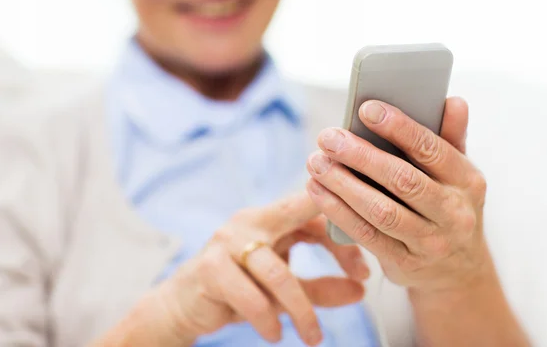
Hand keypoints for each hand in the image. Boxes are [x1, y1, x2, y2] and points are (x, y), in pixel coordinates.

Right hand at [151, 193, 368, 345]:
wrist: (182, 304)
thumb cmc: (237, 288)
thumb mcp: (283, 287)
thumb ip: (320, 287)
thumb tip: (361, 290)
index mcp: (270, 218)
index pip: (314, 211)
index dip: (343, 235)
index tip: (364, 270)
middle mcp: (250, 221)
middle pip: (300, 216)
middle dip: (335, 242)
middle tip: (364, 275)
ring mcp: (228, 242)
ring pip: (278, 272)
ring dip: (302, 309)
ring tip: (314, 336)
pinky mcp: (211, 268)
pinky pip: (250, 296)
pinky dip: (268, 319)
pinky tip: (276, 334)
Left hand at [306, 97, 490, 292]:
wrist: (457, 269)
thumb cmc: (448, 206)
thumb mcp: (458, 174)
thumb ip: (451, 138)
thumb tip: (454, 101)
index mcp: (468, 181)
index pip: (432, 149)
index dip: (399, 128)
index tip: (366, 108)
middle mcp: (454, 213)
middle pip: (402, 180)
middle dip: (360, 156)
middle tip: (328, 137)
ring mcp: (430, 242)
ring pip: (381, 211)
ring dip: (343, 185)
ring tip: (316, 162)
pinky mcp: (404, 263)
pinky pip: (367, 235)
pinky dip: (338, 212)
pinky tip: (317, 191)